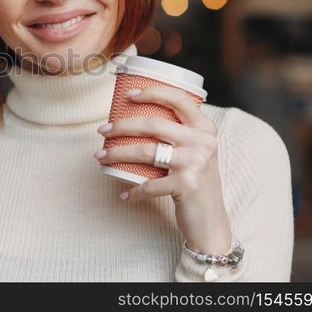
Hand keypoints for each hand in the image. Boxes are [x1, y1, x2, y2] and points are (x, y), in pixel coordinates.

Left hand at [94, 85, 231, 254]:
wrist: (211, 219)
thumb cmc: (193, 180)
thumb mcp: (195, 151)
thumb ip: (178, 133)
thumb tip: (135, 116)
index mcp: (204, 127)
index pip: (178, 99)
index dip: (151, 93)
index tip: (127, 96)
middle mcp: (203, 142)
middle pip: (153, 124)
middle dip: (121, 125)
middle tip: (102, 131)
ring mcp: (196, 163)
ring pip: (145, 151)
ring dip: (117, 153)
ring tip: (101, 157)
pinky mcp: (187, 185)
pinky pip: (150, 185)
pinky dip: (134, 191)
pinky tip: (124, 194)